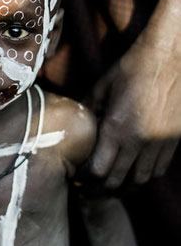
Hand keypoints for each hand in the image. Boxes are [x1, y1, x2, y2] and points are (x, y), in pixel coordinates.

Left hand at [89, 34, 180, 187]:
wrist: (172, 56)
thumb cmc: (133, 67)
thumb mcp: (102, 87)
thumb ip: (88, 111)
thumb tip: (75, 128)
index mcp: (117, 127)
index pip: (98, 171)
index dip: (85, 180)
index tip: (76, 177)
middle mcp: (140, 140)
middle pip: (117, 182)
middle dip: (99, 190)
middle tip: (87, 190)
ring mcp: (160, 142)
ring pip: (140, 181)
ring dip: (122, 188)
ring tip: (108, 188)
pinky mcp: (174, 140)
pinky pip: (158, 170)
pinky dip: (143, 177)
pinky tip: (132, 175)